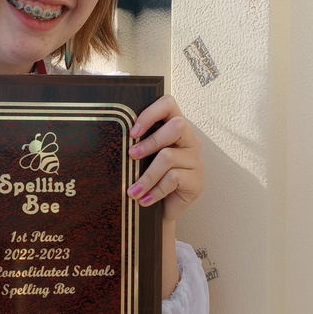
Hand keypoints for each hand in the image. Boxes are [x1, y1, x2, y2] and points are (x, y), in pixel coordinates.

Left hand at [126, 95, 203, 222]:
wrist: (164, 209)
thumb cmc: (153, 178)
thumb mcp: (144, 158)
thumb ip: (137, 144)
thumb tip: (115, 141)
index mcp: (175, 128)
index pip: (168, 104)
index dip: (151, 113)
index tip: (133, 132)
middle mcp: (189, 140)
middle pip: (177, 126)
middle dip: (150, 141)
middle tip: (132, 155)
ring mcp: (195, 160)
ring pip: (169, 157)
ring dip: (146, 176)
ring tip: (133, 191)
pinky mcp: (197, 180)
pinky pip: (174, 179)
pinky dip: (155, 191)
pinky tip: (145, 199)